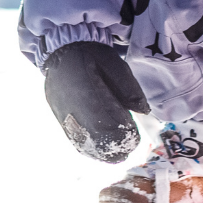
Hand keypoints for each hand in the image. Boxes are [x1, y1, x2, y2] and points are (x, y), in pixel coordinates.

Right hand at [43, 41, 149, 161]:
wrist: (61, 48)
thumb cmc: (90, 54)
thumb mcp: (115, 63)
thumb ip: (129, 87)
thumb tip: (143, 111)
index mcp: (89, 92)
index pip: (108, 122)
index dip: (123, 134)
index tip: (134, 136)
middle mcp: (74, 108)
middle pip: (96, 137)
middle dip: (115, 147)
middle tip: (129, 149)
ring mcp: (63, 115)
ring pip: (84, 142)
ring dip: (102, 152)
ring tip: (118, 154)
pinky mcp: (59, 117)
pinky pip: (74, 139)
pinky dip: (89, 148)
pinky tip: (100, 151)